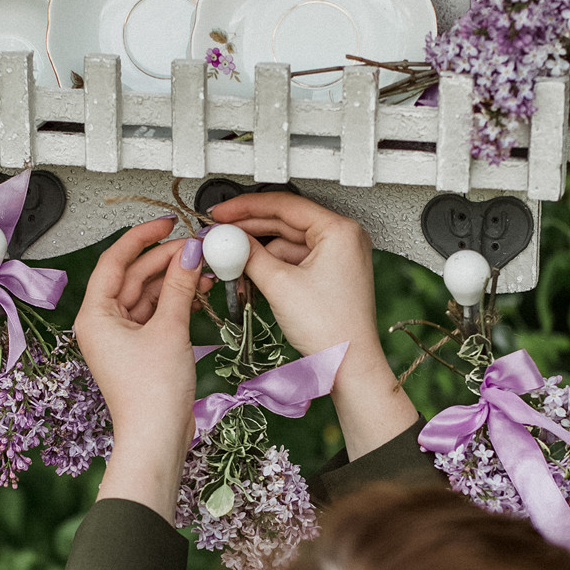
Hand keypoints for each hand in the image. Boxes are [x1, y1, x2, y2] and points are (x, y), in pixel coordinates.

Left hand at [74, 219, 212, 520]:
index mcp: (95, 315)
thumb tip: (189, 253)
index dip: (141, 238)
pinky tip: (197, 290)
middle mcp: (103, 324)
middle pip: (134, 276)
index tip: (165, 223)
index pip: (115, 261)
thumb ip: (180, 286)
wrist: (156, 438)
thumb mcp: (169, 329)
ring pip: (148, 294)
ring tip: (203, 268)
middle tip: (195, 247)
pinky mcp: (140, 350)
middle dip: (166, 260)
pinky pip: (156, 314)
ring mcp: (122, 338)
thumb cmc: (150, 395)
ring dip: (175, 281)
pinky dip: (176, 301)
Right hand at [206, 191, 417, 461]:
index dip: (246, 207)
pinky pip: (295, 259)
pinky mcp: (332, 272)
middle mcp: (344, 237)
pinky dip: (273, 265)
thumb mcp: (279, 284)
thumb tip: (228, 238)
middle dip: (250, 230)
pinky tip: (250, 271)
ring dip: (259, 251)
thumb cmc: (331, 329)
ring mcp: (339, 255)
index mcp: (339, 230)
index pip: (285, 205)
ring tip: (230, 258)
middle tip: (220, 232)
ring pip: (288, 243)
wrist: (348, 364)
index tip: (222, 212)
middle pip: (286, 223)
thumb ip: (249, 254)